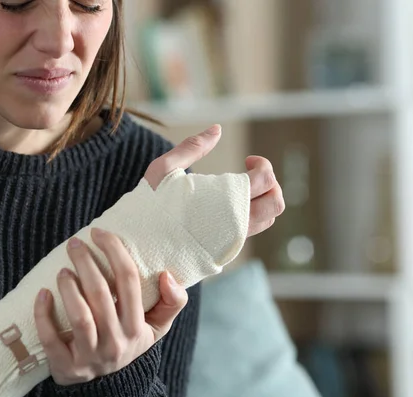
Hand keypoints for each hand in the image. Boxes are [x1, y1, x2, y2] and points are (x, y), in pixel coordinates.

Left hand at [33, 229, 187, 385]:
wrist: (110, 386)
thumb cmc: (130, 342)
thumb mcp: (157, 326)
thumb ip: (172, 302)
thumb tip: (168, 275)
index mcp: (137, 327)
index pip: (129, 281)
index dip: (115, 251)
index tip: (100, 233)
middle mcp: (116, 341)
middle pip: (101, 294)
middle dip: (86, 263)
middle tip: (74, 244)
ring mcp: (90, 355)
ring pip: (80, 317)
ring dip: (68, 288)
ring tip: (62, 270)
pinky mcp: (66, 366)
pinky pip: (52, 339)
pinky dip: (43, 314)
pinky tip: (42, 294)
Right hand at [144, 124, 284, 237]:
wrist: (137, 247)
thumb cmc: (148, 206)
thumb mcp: (165, 169)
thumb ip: (193, 147)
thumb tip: (217, 128)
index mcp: (225, 202)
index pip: (265, 179)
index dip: (263, 164)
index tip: (247, 159)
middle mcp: (235, 225)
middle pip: (276, 203)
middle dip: (270, 184)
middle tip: (250, 174)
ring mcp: (231, 241)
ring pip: (267, 220)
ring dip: (261, 200)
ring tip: (238, 189)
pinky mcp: (225, 251)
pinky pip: (251, 231)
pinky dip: (250, 215)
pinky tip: (226, 206)